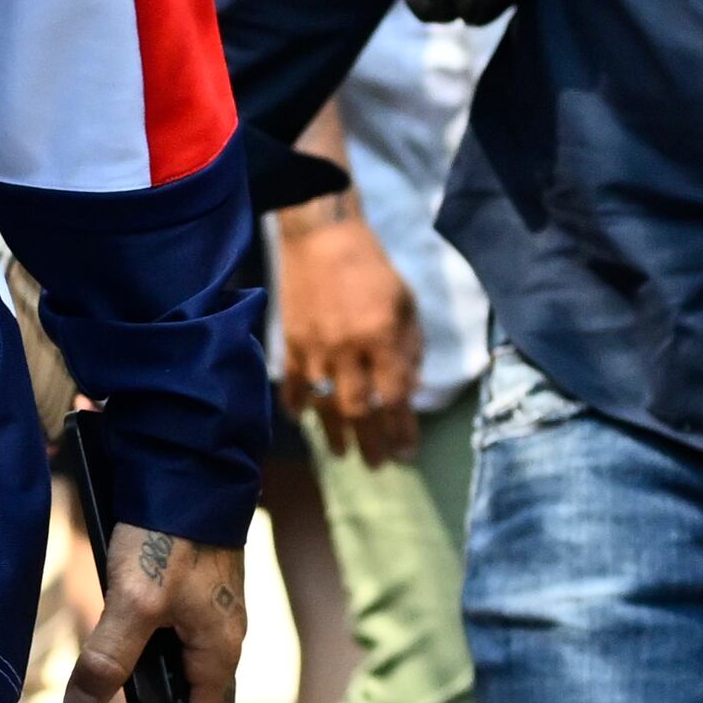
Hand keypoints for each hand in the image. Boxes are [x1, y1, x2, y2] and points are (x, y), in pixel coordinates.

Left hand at [66, 523, 245, 702]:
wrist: (192, 470)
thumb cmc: (171, 536)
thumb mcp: (134, 604)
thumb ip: (108, 659)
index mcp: (219, 654)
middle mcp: (223, 639)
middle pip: (191, 699)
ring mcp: (212, 613)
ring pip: (177, 663)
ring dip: (142, 670)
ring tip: (102, 658)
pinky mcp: (197, 588)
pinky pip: (170, 631)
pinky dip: (142, 638)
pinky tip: (111, 614)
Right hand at [269, 202, 422, 467]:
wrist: (322, 238)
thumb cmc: (373, 269)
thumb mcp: (406, 304)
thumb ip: (410, 349)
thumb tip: (411, 390)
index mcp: (382, 336)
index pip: (395, 396)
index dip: (402, 429)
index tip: (408, 453)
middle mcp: (347, 348)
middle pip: (359, 410)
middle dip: (371, 442)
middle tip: (379, 465)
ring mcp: (315, 348)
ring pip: (325, 404)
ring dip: (336, 433)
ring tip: (343, 454)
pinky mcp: (291, 342)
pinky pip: (294, 384)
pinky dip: (298, 404)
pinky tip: (304, 419)